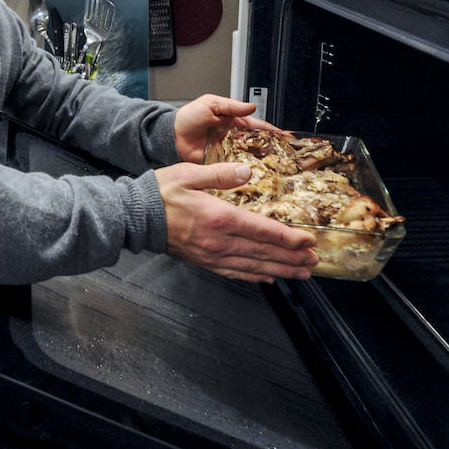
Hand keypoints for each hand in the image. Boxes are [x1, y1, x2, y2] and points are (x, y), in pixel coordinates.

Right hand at [157, 161, 317, 282]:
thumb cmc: (160, 193)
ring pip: (253, 266)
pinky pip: (235, 273)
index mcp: (219, 217)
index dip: (288, 238)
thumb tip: (247, 171)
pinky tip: (268, 276)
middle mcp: (219, 241)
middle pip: (264, 253)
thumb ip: (220, 173)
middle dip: (292, 258)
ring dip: (280, 270)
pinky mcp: (204, 262)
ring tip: (301, 273)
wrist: (135, 216)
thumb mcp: (189, 173)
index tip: (308, 241)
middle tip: (314, 261)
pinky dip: (255, 276)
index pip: (262, 230)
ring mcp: (212, 255)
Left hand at [173, 94, 289, 163]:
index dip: (275, 132)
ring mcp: (228, 153)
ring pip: (250, 159)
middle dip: (273, 151)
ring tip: (276, 171)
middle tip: (287, 158)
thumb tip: (251, 107)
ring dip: (261, 164)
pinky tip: (252, 179)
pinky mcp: (219, 165)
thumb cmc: (188, 117)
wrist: (170, 136)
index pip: (260, 127)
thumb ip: (231, 106)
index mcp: (235, 123)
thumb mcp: (211, 104)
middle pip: (259, 146)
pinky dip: (243, 174)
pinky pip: (234, 170)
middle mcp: (235, 139)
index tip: (288, 138)